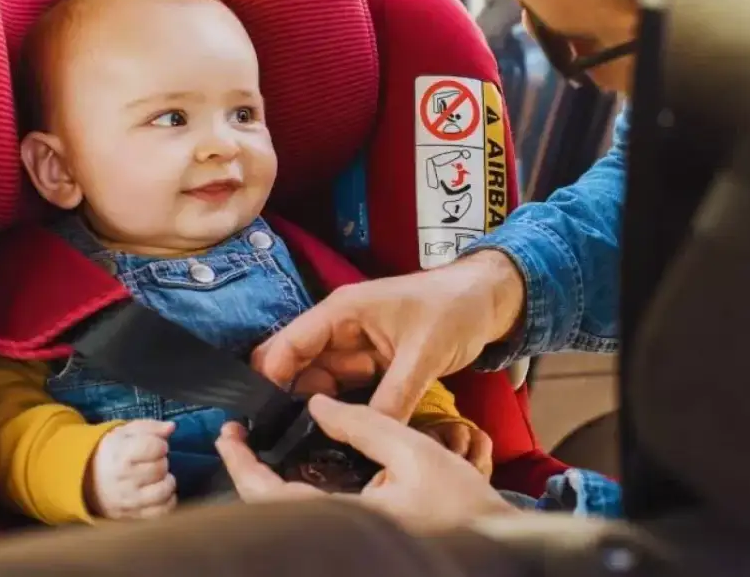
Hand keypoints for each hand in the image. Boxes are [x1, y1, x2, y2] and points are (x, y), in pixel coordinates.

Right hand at [86, 420, 177, 519]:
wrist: (86, 479)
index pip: (154, 447)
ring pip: (163, 491)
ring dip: (167, 482)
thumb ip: (150, 427)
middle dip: (162, 462)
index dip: (160, 445)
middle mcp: (123, 480)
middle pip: (160, 468)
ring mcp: (128, 500)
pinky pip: (162, 511)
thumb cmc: (112, 452)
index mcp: (119, 455)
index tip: (156, 446)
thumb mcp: (125, 432)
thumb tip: (171, 427)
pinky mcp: (133, 515)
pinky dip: (168, 501)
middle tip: (154, 461)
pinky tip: (162, 492)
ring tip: (160, 477)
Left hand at [216, 395, 518, 531]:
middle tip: (236, 437)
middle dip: (247, 473)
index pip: (272, 497)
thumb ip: (364, 425)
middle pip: (271, 511)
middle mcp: (340, 536)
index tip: (229, 435)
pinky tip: (292, 471)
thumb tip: (318, 405)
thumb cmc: (463, 503)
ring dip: (266, 485)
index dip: (243, 465)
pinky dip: (292, 495)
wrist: (494, 544)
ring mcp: (347, 542)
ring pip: (287, 518)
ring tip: (257, 449)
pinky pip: (310, 521)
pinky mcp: (357, 540)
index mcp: (348, 519)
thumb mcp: (415, 450)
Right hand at [252, 251, 525, 420]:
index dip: (270, 380)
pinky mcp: (371, 366)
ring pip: (318, 384)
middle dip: (285, 401)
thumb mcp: (424, 354)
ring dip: (312, 411)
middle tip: (280, 444)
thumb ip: (395, 396)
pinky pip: (345, 392)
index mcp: (342, 313)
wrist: (487, 300)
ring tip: (302, 449)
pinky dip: (340, 412)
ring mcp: (354, 349)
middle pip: (296, 368)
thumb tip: (368, 435)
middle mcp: (340, 330)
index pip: (288, 345)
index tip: (262, 421)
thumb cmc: (454, 309)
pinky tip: (335, 438)